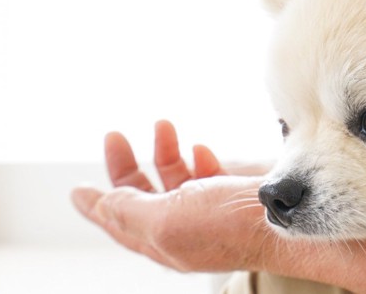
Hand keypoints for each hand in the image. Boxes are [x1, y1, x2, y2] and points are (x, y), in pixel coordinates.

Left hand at [71, 120, 267, 271]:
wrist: (288, 218)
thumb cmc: (228, 224)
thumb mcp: (166, 219)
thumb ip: (128, 211)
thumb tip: (99, 203)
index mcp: (159, 238)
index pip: (117, 220)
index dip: (95, 204)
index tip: (77, 190)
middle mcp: (180, 227)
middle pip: (141, 196)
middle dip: (125, 166)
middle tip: (115, 137)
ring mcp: (205, 212)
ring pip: (172, 181)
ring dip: (162, 153)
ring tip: (162, 126)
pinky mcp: (229, 197)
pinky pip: (204, 176)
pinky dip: (195, 159)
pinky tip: (198, 148)